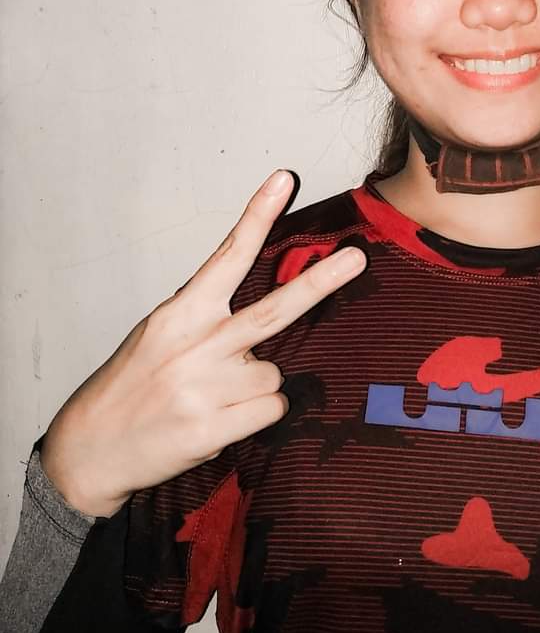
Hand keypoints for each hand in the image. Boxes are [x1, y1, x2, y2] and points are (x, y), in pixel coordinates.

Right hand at [40, 170, 366, 517]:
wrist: (89, 451)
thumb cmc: (133, 384)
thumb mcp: (160, 333)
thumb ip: (207, 312)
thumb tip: (267, 300)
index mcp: (181, 314)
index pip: (227, 256)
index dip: (257, 216)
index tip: (284, 180)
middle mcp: (195, 345)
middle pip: (272, 310)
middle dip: (320, 283)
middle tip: (356, 258)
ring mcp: (203, 388)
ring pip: (273, 374)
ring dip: (255, 386)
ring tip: (213, 397)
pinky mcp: (210, 429)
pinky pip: (270, 409)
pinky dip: (255, 416)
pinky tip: (218, 421)